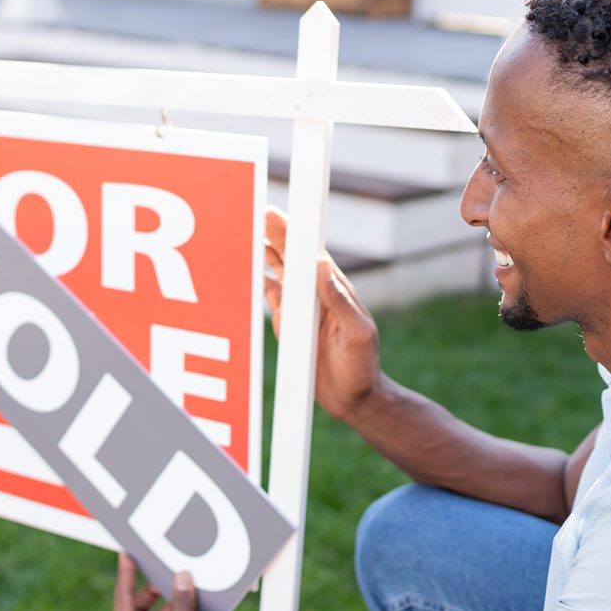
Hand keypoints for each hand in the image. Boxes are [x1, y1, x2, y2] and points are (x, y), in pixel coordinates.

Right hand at [264, 206, 382, 420]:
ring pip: (278, 270)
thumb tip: (319, 265)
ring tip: (248, 228)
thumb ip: (339, 302)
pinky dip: (258, 278)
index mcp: (334, 289)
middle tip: (257, 211)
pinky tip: (248, 263)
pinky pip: (270, 294)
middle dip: (275, 232)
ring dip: (264, 251)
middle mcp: (315, 292)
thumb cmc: (362, 367)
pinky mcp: (288, 322)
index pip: (311, 253)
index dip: (295, 231)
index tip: (277, 213)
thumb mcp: (357, 334)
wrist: (354, 400)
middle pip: (291, 256)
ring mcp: (299, 306)